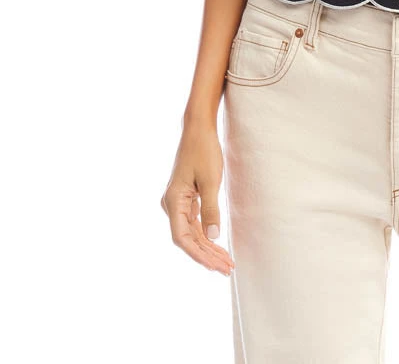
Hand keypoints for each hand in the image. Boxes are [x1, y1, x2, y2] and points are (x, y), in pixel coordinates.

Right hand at [161, 121, 234, 275]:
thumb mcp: (210, 180)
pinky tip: (218, 246)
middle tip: (227, 269)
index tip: (214, 266)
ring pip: (192, 233)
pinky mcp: (186, 199)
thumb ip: (211, 209)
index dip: (198, 254)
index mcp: (173, 201)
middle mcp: (171, 205)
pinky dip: (207, 235)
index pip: (182, 238)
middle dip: (207, 255)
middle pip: (188, 238)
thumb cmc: (204, 151)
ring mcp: (178, 203)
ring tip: (226, 263)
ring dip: (208, 248)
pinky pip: (195, 223)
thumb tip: (213, 237)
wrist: (199, 129)